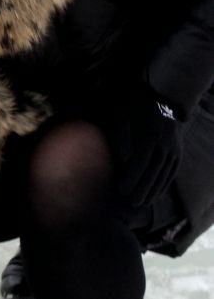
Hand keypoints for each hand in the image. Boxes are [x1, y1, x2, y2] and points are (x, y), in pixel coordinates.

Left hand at [112, 91, 181, 206]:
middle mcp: (165, 143)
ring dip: (154, 190)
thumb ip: (121, 138)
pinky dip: (165, 183)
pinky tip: (157, 193)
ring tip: (143, 203)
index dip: (131, 178)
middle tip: (131, 203)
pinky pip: (172, 170)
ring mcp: (174, 147)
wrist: (155, 95)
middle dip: (143, 189)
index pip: (140, 162)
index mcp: (150, 135)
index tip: (121, 190)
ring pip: (165, 173)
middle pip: (154, 171)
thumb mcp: (121, 117)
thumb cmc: (130, 107)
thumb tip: (123, 161)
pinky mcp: (178, 150)